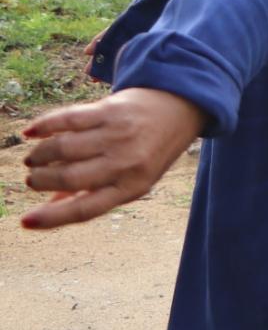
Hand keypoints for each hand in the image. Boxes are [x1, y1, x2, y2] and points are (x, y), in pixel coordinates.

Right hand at [18, 87, 207, 230]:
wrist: (180, 107)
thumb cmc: (151, 151)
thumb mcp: (133, 179)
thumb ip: (94, 194)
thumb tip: (48, 210)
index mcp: (131, 187)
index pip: (85, 209)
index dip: (52, 218)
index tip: (25, 222)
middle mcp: (125, 162)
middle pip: (69, 177)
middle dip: (41, 180)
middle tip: (32, 179)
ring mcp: (117, 134)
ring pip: (63, 148)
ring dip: (40, 155)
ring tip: (34, 159)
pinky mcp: (110, 109)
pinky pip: (67, 119)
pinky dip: (44, 126)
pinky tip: (31, 132)